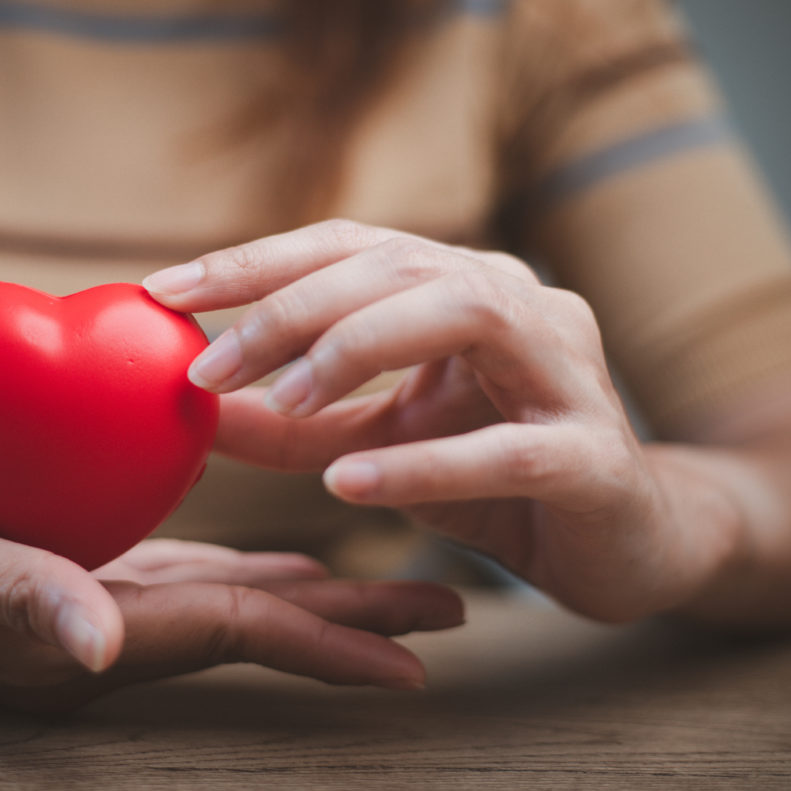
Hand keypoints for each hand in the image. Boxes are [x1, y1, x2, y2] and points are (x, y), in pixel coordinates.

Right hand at [0, 486, 462, 710]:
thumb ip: (13, 601)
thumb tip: (99, 646)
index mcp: (93, 640)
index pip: (237, 636)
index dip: (327, 644)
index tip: (416, 660)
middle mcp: (111, 633)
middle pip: (259, 623)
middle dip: (353, 619)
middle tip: (449, 608)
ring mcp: (98, 606)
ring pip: (234, 600)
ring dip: (317, 594)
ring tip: (394, 585)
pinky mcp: (78, 576)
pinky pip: (187, 573)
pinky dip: (248, 566)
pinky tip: (282, 556)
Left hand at [145, 220, 738, 622]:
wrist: (627, 544)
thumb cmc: (498, 482)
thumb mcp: (375, 445)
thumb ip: (292, 422)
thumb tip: (192, 403)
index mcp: (464, 287)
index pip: (349, 246)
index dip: (254, 262)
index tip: (163, 291)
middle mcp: (520, 305)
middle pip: (395, 266)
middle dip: (290, 309)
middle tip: (208, 365)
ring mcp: (569, 372)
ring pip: (465, 313)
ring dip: (357, 350)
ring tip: (282, 400)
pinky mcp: (595, 456)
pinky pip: (509, 448)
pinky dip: (426, 464)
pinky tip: (350, 485)